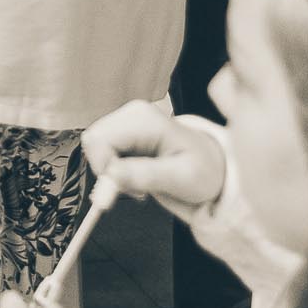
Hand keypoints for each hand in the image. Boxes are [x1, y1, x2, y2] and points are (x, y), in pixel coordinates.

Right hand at [79, 98, 227, 219]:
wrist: (214, 170)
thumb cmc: (205, 172)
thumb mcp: (182, 178)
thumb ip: (146, 175)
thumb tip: (111, 175)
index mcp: (145, 119)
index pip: (100, 139)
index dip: (104, 168)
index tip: (123, 192)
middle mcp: (132, 115)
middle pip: (93, 141)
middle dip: (107, 171)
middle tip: (134, 190)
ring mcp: (127, 123)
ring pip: (95, 148)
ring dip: (110, 173)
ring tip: (139, 185)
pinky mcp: (125, 135)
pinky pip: (103, 153)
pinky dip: (114, 171)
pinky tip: (136, 178)